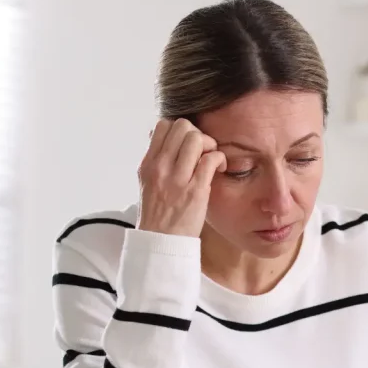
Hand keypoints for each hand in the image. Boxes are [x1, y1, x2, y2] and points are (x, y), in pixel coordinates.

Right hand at [137, 118, 226, 236]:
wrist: (161, 242)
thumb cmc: (159, 214)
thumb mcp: (147, 182)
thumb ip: (156, 159)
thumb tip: (158, 135)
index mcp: (148, 164)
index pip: (163, 125)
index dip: (180, 129)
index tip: (187, 145)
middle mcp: (160, 168)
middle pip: (182, 126)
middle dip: (198, 133)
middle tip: (203, 151)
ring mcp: (177, 179)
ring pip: (196, 138)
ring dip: (210, 144)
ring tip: (211, 159)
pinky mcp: (196, 191)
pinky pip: (211, 159)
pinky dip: (219, 159)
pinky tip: (220, 169)